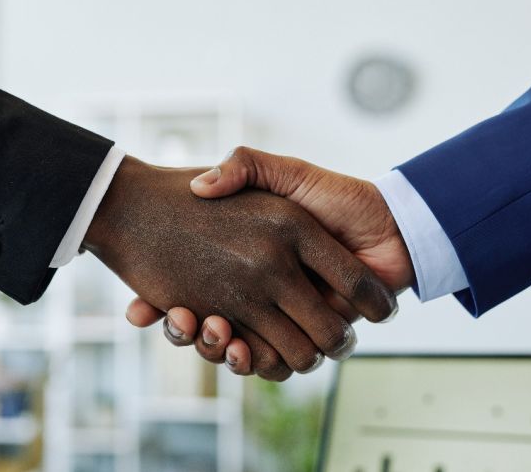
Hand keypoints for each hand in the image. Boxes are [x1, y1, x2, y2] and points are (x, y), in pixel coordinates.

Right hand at [85, 155, 397, 380]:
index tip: (139, 308)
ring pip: (232, 348)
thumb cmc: (336, 197)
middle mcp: (258, 292)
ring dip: (215, 350)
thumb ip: (244, 168)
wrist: (391, 227)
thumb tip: (199, 186)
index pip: (188, 288)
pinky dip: (253, 362)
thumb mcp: (282, 173)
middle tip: (179, 319)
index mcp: (246, 261)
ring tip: (212, 331)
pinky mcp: (304, 335)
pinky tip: (240, 349)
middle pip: (205, 327)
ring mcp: (281, 315)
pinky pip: (270, 361)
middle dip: (188, 333)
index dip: (161, 303)